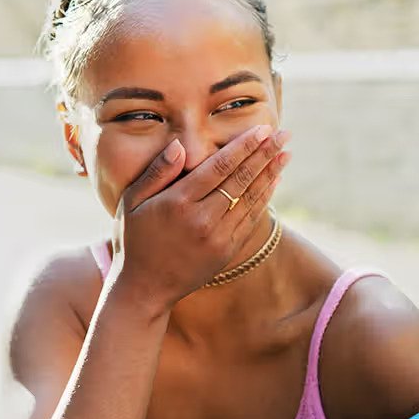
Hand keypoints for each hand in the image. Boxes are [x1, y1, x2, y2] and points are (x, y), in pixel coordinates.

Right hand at [109, 125, 289, 312]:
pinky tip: (274, 181)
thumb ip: (157, 172)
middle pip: (240, 179)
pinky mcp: (227, 251)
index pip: (219, 167)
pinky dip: (265, 198)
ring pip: (250, 199)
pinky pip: (251, 219)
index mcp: (178, 202)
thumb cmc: (136, 239)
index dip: (243, 146)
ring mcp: (218, 238)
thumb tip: (179, 145)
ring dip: (271, 174)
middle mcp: (202, 219)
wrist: (145, 289)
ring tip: (285, 153)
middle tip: (284, 135)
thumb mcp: (133, 202)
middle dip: (265, 154)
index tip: (263, 130)